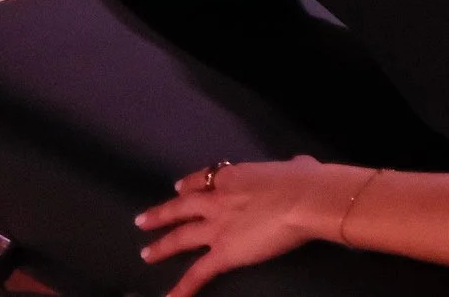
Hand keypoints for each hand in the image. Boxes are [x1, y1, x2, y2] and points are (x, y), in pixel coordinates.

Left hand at [137, 157, 348, 296]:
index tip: (178, 188)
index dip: (188, 184)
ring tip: (146, 254)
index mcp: (235, 176)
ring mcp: (217, 227)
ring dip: (161, 247)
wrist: (305, 200)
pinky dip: (182, 288)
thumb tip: (301, 164)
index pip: (203, 179)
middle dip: (161, 214)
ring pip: (181, 237)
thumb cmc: (306, 180)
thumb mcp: (299, 165)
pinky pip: (198, 273)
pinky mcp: (223, 253)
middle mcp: (218, 200)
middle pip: (182, 206)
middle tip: (141, 221)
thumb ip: (295, 166)